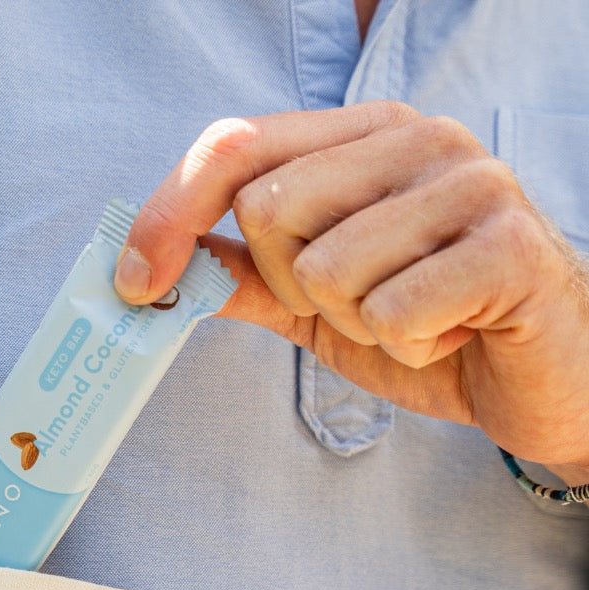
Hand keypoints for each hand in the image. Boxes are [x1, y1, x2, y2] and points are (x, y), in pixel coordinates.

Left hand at [114, 101, 588, 483]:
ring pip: (326, 269)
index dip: (169, 212)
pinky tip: (449, 334)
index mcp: (363, 137)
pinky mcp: (509, 246)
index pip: (235, 144)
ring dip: (355, 322)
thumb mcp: (315, 302)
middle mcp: (416, 140)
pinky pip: (391, 312)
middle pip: (268, 211)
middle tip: (357, 302)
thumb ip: (243, 273)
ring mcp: (469, 183)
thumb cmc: (425, 326)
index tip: (133, 282)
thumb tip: (154, 265)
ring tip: (412, 317)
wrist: (531, 378)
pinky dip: (407, 347)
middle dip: (293, 287)